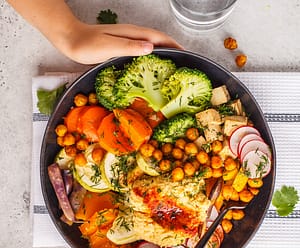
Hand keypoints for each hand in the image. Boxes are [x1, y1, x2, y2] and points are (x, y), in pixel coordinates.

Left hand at [63, 22, 182, 63]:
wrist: (71, 40)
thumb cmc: (87, 45)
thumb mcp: (109, 46)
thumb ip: (129, 46)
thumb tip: (151, 47)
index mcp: (132, 34)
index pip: (159, 37)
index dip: (173, 45)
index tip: (185, 54)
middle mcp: (132, 36)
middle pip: (158, 41)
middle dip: (171, 49)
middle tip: (181, 64)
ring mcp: (127, 41)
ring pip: (150, 46)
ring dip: (162, 54)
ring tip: (170, 67)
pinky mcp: (122, 48)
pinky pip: (141, 52)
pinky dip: (150, 58)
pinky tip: (149, 67)